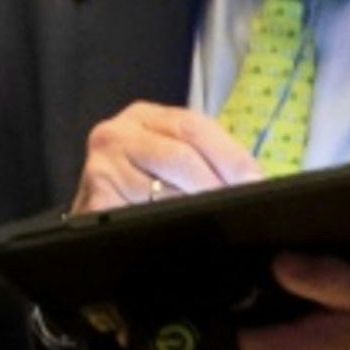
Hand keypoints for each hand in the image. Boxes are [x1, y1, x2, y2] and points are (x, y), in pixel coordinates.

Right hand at [79, 99, 257, 211]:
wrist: (98, 221)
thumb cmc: (144, 190)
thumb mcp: (172, 161)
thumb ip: (207, 160)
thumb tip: (253, 181)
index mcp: (144, 116)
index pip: (194, 127)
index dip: (229, 156)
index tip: (254, 181)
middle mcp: (117, 133)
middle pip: (181, 156)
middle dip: (216, 186)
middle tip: (237, 207)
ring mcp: (101, 167)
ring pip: (164, 190)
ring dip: (193, 210)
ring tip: (209, 222)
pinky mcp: (95, 201)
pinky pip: (142, 215)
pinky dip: (165, 227)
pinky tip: (177, 233)